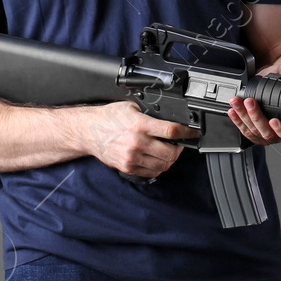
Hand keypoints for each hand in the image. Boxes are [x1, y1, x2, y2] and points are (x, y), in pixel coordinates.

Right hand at [77, 101, 198, 178]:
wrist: (89, 131)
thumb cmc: (109, 118)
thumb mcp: (131, 107)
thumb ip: (150, 114)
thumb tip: (170, 118)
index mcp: (140, 125)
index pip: (172, 131)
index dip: (186, 132)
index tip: (192, 133)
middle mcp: (137, 142)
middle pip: (170, 153)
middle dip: (178, 149)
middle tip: (178, 144)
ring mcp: (133, 157)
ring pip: (163, 165)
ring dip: (169, 160)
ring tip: (167, 152)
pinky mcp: (128, 167)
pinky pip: (151, 173)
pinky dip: (158, 168)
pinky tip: (156, 160)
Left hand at [227, 62, 280, 146]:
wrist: (271, 82)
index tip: (274, 121)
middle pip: (269, 133)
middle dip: (257, 118)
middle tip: (250, 102)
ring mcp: (268, 135)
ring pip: (255, 132)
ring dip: (244, 117)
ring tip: (237, 102)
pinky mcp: (255, 133)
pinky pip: (246, 131)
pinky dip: (238, 121)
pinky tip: (233, 112)